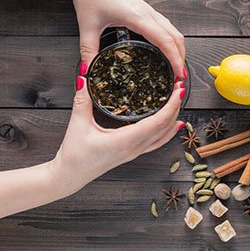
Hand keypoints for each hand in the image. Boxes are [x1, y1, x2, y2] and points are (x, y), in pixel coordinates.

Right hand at [52, 73, 183, 194]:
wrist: (69, 176)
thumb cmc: (74, 154)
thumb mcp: (78, 123)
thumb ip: (83, 97)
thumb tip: (84, 74)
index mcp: (126, 141)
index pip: (158, 121)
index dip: (172, 104)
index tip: (179, 88)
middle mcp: (134, 148)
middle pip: (165, 127)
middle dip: (176, 107)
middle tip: (180, 87)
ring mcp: (134, 152)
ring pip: (163, 136)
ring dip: (173, 118)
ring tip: (178, 101)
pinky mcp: (130, 153)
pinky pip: (156, 142)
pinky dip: (167, 132)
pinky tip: (173, 125)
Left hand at [69, 0, 185, 81]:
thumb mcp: (87, 27)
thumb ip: (88, 52)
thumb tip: (86, 73)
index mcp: (137, 16)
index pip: (164, 41)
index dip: (175, 59)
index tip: (179, 75)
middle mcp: (147, 12)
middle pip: (175, 37)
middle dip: (181, 57)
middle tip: (179, 77)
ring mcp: (147, 10)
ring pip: (172, 30)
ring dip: (177, 48)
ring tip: (175, 67)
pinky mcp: (144, 9)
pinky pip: (164, 26)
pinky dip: (170, 40)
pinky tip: (164, 50)